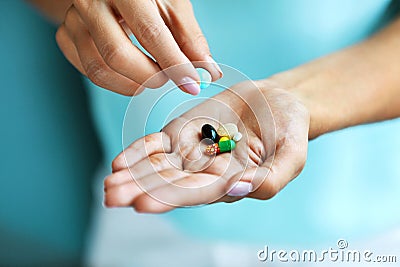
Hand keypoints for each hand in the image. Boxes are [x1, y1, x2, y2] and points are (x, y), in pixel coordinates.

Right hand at [56, 0, 221, 94]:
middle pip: (117, 55)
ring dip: (133, 85)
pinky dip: (115, 82)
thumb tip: (209, 71)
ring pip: (99, 70)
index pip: (149, 32)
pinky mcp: (66, 36)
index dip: (173, 63)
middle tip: (168, 79)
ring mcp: (74, 20)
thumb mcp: (173, 6)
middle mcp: (91, 1)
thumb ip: (190, 38)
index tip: (192, 85)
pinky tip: (131, 73)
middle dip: (150, 77)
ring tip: (153, 77)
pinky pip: (88, 72)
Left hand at [104, 80, 309, 212]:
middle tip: (112, 196)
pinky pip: (159, 145)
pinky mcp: (185, 134)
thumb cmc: (289, 130)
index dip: (171, 197)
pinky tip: (119, 162)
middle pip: (170, 184)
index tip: (143, 203)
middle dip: (140, 190)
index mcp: (230, 182)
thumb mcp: (292, 156)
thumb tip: (238, 189)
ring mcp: (193, 153)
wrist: (277, 102)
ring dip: (133, 175)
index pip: (197, 193)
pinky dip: (140, 151)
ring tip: (109, 183)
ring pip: (159, 167)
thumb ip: (271, 179)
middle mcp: (207, 173)